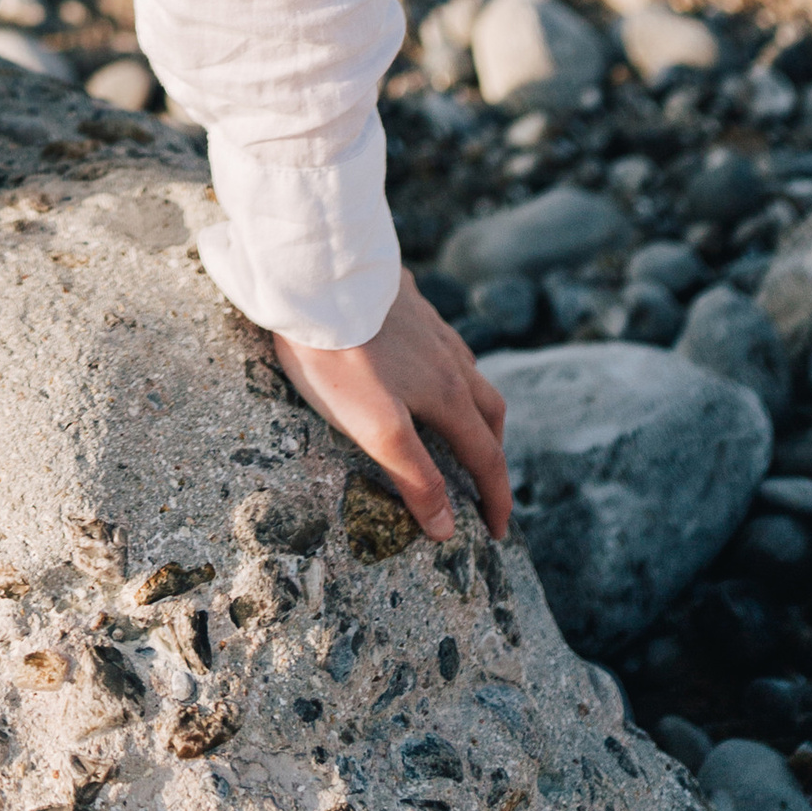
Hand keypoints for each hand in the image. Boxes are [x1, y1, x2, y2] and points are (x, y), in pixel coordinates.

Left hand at [274, 270, 510, 540]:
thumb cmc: (340, 359)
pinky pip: (437, 335)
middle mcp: (448, 356)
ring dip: (472, 402)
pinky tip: (421, 358)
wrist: (313, 278)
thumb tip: (447, 528)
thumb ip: (415, 477)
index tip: (498, 532)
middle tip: (483, 481)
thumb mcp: (377, 430)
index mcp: (447, 393)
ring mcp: (427, 322)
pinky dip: (444, 362)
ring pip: (466, 368)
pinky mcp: (403, 297)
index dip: (496, 499)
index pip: (487, 456)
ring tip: (456, 420)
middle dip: (493, 450)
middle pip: (489, 409)